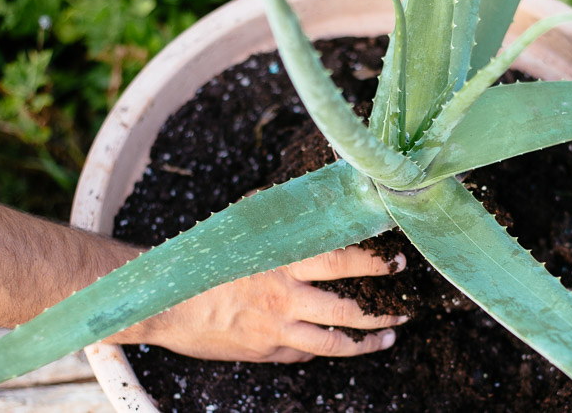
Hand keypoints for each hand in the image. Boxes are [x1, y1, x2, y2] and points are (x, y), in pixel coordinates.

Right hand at [114, 246, 406, 362]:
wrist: (165, 302)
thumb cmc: (204, 261)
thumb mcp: (244, 234)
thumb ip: (279, 229)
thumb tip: (311, 216)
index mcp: (283, 262)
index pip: (343, 260)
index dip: (374, 262)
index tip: (396, 261)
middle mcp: (286, 297)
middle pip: (349, 308)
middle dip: (383, 309)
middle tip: (405, 308)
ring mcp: (277, 329)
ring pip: (334, 342)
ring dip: (366, 341)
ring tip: (388, 337)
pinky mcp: (266, 352)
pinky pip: (303, 354)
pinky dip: (321, 349)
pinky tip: (334, 344)